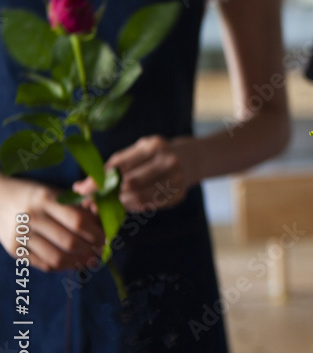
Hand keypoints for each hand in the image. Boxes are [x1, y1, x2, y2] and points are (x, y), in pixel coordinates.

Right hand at [0, 176, 104, 271]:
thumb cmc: (35, 196)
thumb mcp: (55, 193)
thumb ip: (78, 206)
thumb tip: (103, 226)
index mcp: (46, 198)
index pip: (78, 221)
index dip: (96, 233)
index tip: (106, 239)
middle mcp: (32, 217)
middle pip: (69, 242)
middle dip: (90, 250)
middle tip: (100, 253)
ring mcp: (20, 235)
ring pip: (57, 257)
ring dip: (78, 263)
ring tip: (89, 262)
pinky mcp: (14, 249)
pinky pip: (43, 264)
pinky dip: (61, 267)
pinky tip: (71, 264)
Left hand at [73, 135, 196, 212]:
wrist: (192, 159)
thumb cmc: (156, 155)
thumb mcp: (139, 151)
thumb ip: (114, 166)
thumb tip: (81, 187)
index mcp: (154, 145)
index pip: (120, 165)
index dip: (98, 180)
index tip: (80, 189)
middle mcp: (168, 161)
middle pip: (129, 183)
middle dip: (106, 194)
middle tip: (89, 201)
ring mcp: (177, 179)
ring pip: (138, 198)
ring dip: (117, 204)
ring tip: (103, 205)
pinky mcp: (178, 196)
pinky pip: (148, 205)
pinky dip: (131, 207)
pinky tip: (123, 205)